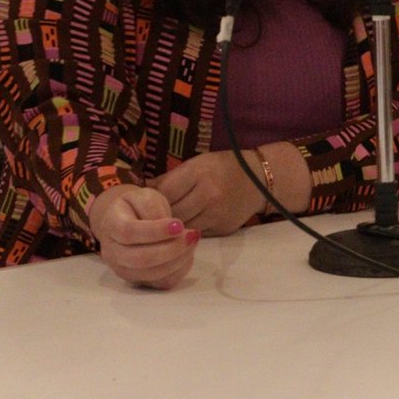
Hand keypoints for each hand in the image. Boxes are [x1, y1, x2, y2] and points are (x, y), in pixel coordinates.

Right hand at [88, 183, 198, 288]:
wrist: (129, 222)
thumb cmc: (138, 207)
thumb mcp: (145, 197)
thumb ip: (152, 208)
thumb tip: (169, 228)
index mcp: (111, 226)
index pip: (129, 232)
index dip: (155, 231)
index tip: (179, 225)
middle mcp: (112, 252)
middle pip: (140, 259)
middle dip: (171, 249)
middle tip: (193, 235)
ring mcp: (124, 270)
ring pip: (152, 274)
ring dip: (179, 259)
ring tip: (193, 241)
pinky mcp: (140, 281)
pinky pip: (162, 283)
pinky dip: (180, 270)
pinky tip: (187, 254)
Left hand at [149, 150, 267, 235]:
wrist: (259, 179)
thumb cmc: (222, 168)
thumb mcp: (196, 164)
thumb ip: (169, 179)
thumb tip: (140, 193)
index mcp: (199, 173)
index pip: (163, 193)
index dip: (152, 200)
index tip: (146, 202)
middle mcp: (208, 194)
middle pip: (171, 213)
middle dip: (160, 216)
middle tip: (152, 216)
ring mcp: (217, 214)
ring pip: (182, 228)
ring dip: (172, 228)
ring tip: (166, 224)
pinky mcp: (222, 228)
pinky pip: (196, 235)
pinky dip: (188, 232)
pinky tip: (185, 227)